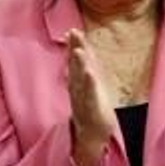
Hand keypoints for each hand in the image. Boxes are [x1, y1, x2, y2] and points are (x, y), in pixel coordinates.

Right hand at [66, 28, 117, 165]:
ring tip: (79, 50)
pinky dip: (88, 84)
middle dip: (74, 49)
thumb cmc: (92, 109)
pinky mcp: (91, 108)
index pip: (76, 61)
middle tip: (72, 33)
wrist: (91, 136)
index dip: (74, 45)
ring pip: (80, 78)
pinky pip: (89, 95)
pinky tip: (89, 73)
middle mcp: (77, 88)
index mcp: (78, 82)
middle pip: (75, 65)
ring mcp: (83, 98)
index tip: (73, 30)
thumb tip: (80, 51)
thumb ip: (84, 69)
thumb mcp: (89, 87)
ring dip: (79, 64)